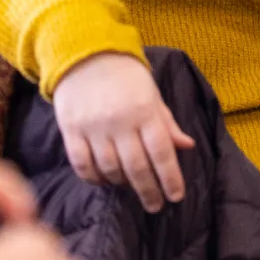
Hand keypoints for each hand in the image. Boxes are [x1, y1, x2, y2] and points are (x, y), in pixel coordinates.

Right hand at [51, 52, 194, 212]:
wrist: (84, 54)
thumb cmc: (125, 76)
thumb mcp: (152, 94)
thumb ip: (167, 123)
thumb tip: (187, 146)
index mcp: (144, 110)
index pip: (162, 152)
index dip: (170, 178)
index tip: (176, 196)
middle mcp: (120, 121)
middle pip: (137, 167)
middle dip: (149, 191)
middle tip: (156, 206)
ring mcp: (93, 127)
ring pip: (110, 169)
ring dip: (122, 184)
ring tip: (130, 186)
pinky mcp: (71, 130)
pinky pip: (82, 165)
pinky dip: (94, 178)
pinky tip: (104, 180)